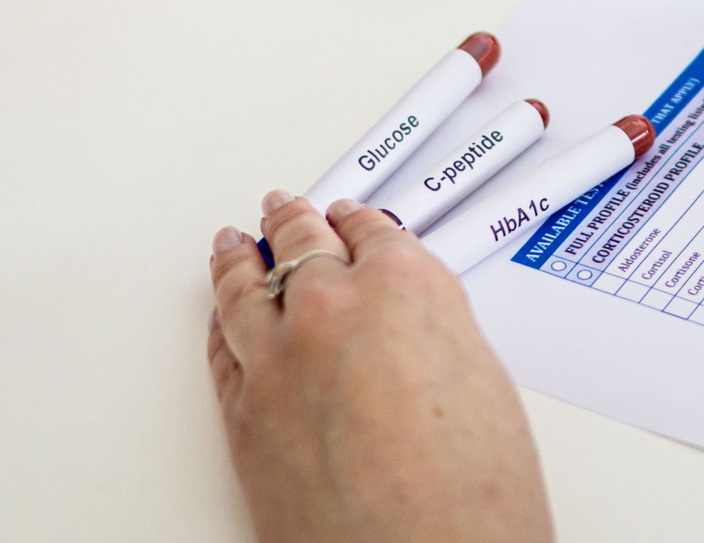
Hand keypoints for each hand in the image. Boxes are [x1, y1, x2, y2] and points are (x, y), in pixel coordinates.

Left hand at [208, 194, 553, 542]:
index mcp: (406, 287)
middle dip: (295, 223)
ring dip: (240, 259)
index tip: (353, 218)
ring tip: (235, 243)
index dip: (359, 223)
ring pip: (245, 288)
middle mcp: (334, 309)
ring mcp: (279, 359)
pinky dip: (221, 323)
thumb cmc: (472, 496)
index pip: (373, 232)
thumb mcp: (483, 385)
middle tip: (287, 208)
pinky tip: (222, 314)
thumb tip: (414, 338)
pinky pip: (223, 349)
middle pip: (303, 245)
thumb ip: (437, 338)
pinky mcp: (243, 412)